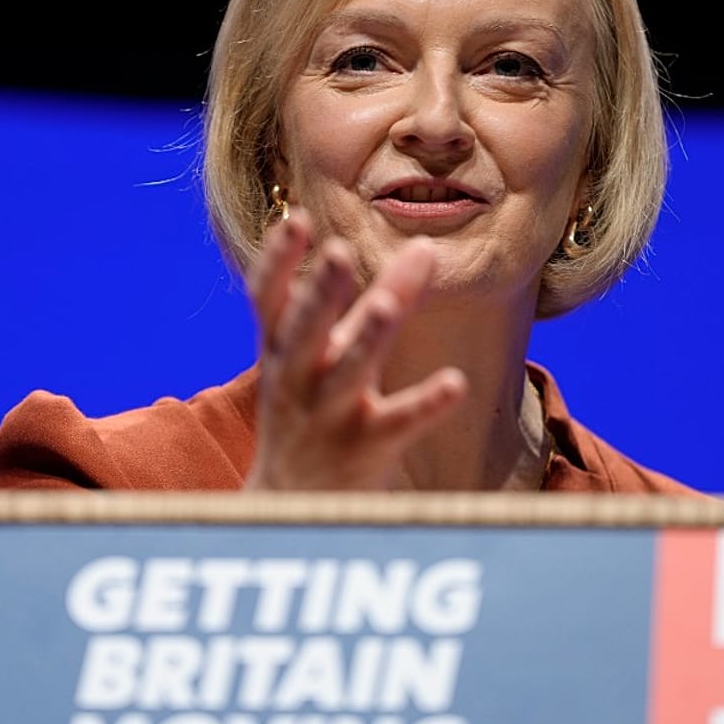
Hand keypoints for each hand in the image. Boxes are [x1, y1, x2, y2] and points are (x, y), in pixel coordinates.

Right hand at [243, 210, 467, 489]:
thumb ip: (376, 299)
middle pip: (306, 331)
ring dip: (366, 338)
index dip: (277, 260)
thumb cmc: (313, 410)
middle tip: (336, 250)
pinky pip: (400, 423)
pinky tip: (456, 383)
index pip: (266, 300)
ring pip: (348, 373)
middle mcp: (298, 379)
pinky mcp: (367, 449)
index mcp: (280, 350)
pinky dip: (425, 403)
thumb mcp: (328, 355)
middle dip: (319, 292)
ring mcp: (330, 416)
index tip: (295, 219)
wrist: (292, 505)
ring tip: (384, 306)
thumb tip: (424, 246)